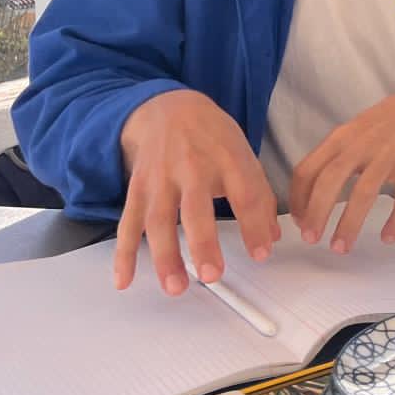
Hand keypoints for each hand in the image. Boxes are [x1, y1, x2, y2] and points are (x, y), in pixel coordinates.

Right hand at [115, 88, 280, 295]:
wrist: (168, 108)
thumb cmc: (212, 136)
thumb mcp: (243, 154)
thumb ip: (259, 196)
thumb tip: (270, 238)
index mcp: (227, 158)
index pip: (245, 195)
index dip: (254, 226)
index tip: (262, 254)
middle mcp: (191, 168)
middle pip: (196, 209)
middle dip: (203, 244)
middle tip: (211, 275)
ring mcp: (160, 178)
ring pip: (158, 220)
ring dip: (165, 256)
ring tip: (175, 287)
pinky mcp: (137, 188)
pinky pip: (128, 223)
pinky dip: (124, 253)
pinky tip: (124, 279)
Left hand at [289, 86, 394, 253]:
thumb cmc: (383, 128)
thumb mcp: (352, 134)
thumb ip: (331, 161)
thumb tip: (307, 203)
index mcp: (340, 139)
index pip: (308, 169)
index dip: (298, 199)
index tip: (299, 223)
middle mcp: (361, 145)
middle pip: (331, 180)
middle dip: (317, 212)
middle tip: (311, 240)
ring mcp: (390, 153)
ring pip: (365, 191)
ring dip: (350, 223)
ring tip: (341, 247)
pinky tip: (389, 237)